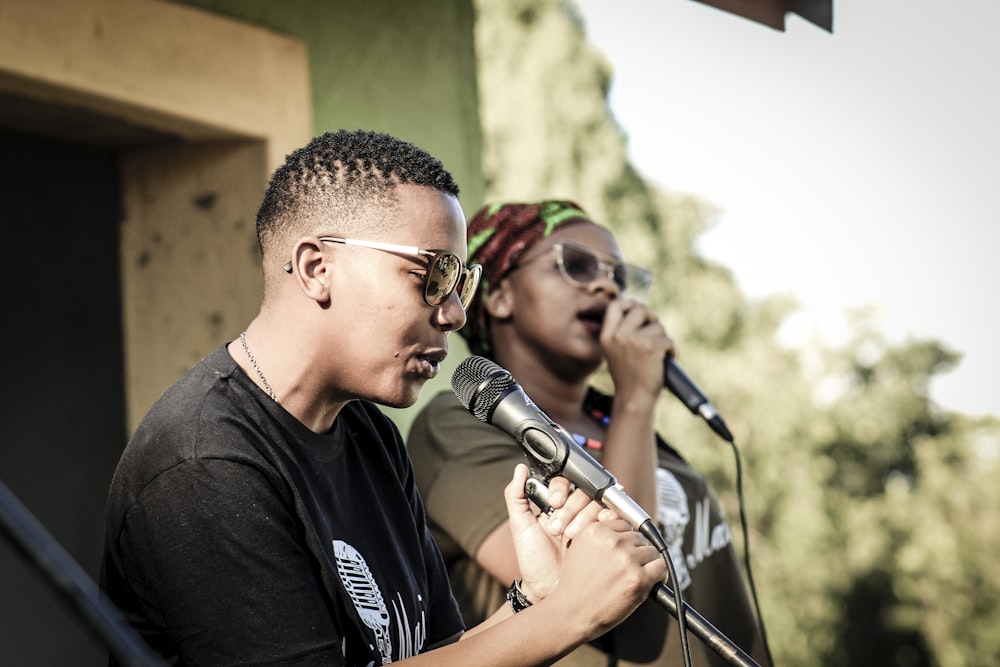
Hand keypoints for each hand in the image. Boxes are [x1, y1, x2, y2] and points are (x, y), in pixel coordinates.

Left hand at [503, 465, 605, 600]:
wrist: (548, 591)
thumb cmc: (533, 560)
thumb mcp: (521, 527)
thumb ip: (516, 496)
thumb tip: (520, 468)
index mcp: (557, 504)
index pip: (566, 481)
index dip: (562, 489)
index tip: (554, 502)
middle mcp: (576, 509)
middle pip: (584, 490)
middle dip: (572, 507)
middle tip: (558, 528)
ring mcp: (591, 521)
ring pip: (598, 503)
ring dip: (586, 516)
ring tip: (570, 536)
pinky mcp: (605, 535)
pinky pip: (614, 519)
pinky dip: (608, 520)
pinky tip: (597, 530)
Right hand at [550, 514, 666, 641]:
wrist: (573, 613)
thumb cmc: (575, 586)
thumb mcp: (578, 549)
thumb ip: (599, 536)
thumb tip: (621, 527)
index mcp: (596, 531)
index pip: (624, 524)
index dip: (625, 540)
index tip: (624, 551)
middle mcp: (612, 541)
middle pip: (638, 537)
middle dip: (635, 551)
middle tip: (628, 568)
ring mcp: (626, 559)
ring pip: (651, 551)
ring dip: (647, 563)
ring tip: (636, 576)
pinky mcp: (638, 578)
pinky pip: (660, 566)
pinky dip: (659, 574)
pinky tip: (651, 581)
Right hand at [600, 299, 672, 400]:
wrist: (634, 399)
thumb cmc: (628, 377)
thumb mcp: (616, 351)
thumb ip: (623, 332)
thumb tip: (640, 309)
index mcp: (607, 336)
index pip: (615, 305)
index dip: (629, 303)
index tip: (639, 311)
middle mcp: (618, 335)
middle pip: (640, 309)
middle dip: (652, 318)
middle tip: (655, 332)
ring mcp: (634, 340)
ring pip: (658, 326)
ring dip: (663, 339)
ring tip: (658, 356)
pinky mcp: (651, 347)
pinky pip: (668, 340)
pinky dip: (672, 351)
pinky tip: (666, 361)